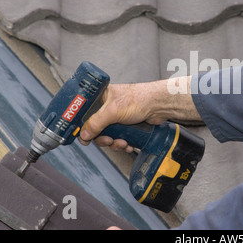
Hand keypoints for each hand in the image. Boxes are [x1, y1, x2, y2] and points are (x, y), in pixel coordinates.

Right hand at [78, 76, 200, 150]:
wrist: (158, 107)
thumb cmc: (139, 99)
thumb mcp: (112, 111)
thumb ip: (96, 123)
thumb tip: (83, 134)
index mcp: (101, 98)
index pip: (85, 114)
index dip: (84, 127)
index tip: (85, 137)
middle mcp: (108, 108)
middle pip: (96, 129)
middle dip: (103, 138)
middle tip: (108, 140)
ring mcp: (118, 117)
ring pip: (108, 136)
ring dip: (114, 143)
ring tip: (121, 142)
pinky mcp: (127, 126)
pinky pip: (119, 138)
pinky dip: (122, 143)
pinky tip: (128, 143)